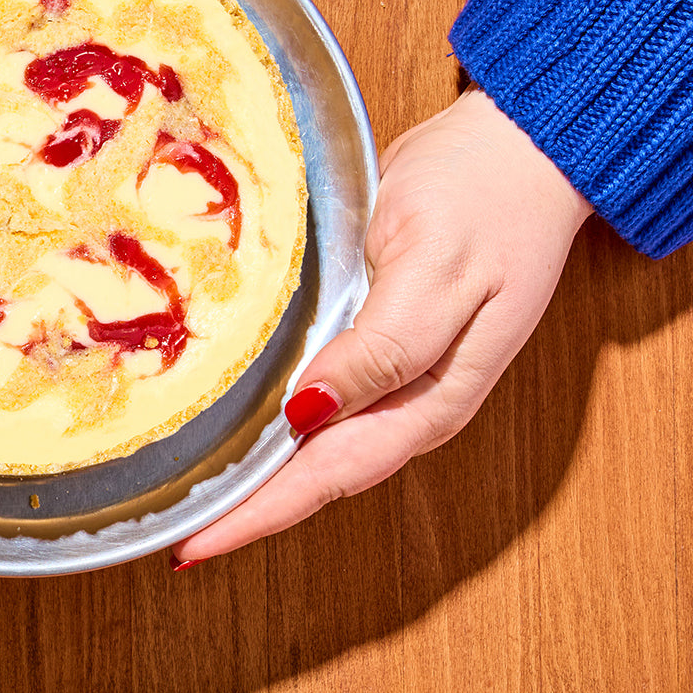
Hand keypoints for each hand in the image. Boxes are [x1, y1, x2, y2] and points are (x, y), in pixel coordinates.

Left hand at [171, 89, 593, 564]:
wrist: (522, 147)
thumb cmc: (486, 198)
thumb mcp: (436, 268)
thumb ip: (384, 347)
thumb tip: (311, 413)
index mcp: (430, 398)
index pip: (330, 475)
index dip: (260, 514)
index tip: (195, 546)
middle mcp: (410, 400)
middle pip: (317, 473)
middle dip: (246, 508)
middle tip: (170, 530)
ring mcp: (394, 372)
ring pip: (316, 443)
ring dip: (257, 472)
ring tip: (189, 493)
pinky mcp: (377, 337)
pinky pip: (318, 396)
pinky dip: (273, 419)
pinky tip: (235, 421)